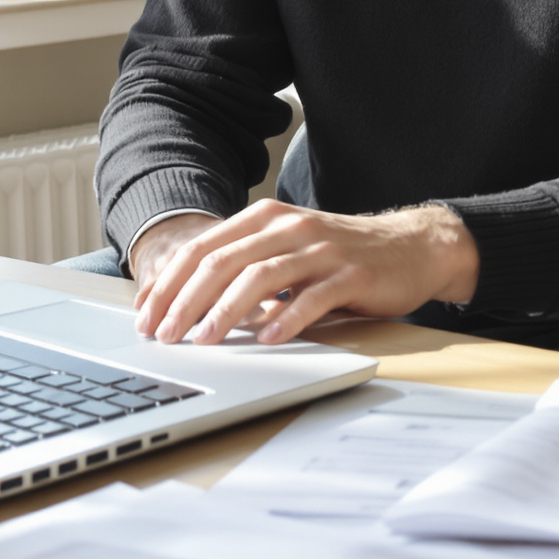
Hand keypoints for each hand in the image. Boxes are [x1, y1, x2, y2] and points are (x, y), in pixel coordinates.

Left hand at [132, 198, 478, 345]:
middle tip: (164, 334)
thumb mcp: (288, 251)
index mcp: (266, 218)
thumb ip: (246, 267)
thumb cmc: (341, 255)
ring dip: (226, 311)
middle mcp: (290, 227)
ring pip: (261, 277)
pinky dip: (286, 319)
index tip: (146, 314)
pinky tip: (267, 339)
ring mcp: (321, 249)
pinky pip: (312, 297)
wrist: (412, 247)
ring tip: (204, 340)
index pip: (203, 248)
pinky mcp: (351, 274)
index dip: (169, 282)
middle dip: (186, 300)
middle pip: (223, 262)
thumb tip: (187, 304)